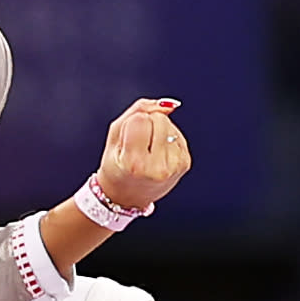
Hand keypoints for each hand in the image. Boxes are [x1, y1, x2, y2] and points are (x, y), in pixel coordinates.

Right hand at [94, 97, 192, 211]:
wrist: (127, 196)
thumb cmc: (117, 164)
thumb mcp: (115, 136)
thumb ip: (137, 110)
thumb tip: (168, 104)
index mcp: (134, 163)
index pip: (141, 119)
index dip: (132, 123)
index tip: (127, 141)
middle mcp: (157, 167)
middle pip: (159, 118)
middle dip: (148, 123)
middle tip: (138, 144)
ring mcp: (173, 166)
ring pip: (170, 124)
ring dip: (158, 130)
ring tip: (148, 149)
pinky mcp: (184, 163)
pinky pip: (177, 134)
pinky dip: (167, 138)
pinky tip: (158, 153)